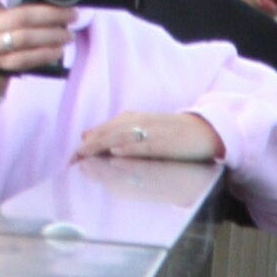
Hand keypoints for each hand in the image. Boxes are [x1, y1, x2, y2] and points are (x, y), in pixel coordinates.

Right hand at [0, 0, 76, 92]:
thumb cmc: (2, 28)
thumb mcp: (2, 11)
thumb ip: (20, 1)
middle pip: (21, 17)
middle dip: (52, 15)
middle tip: (72, 15)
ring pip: (25, 39)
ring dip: (53, 36)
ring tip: (69, 35)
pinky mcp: (2, 64)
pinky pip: (26, 59)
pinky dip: (46, 54)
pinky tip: (59, 50)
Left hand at [76, 112, 225, 162]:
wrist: (205, 130)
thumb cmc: (174, 133)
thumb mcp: (143, 128)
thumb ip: (117, 131)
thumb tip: (87, 135)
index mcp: (133, 118)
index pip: (104, 128)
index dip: (87, 142)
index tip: (71, 156)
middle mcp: (140, 122)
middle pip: (109, 131)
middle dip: (89, 145)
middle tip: (72, 158)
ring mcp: (152, 132)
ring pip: (122, 136)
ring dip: (102, 145)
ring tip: (85, 154)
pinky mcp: (165, 142)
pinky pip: (144, 145)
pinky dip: (129, 148)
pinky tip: (116, 152)